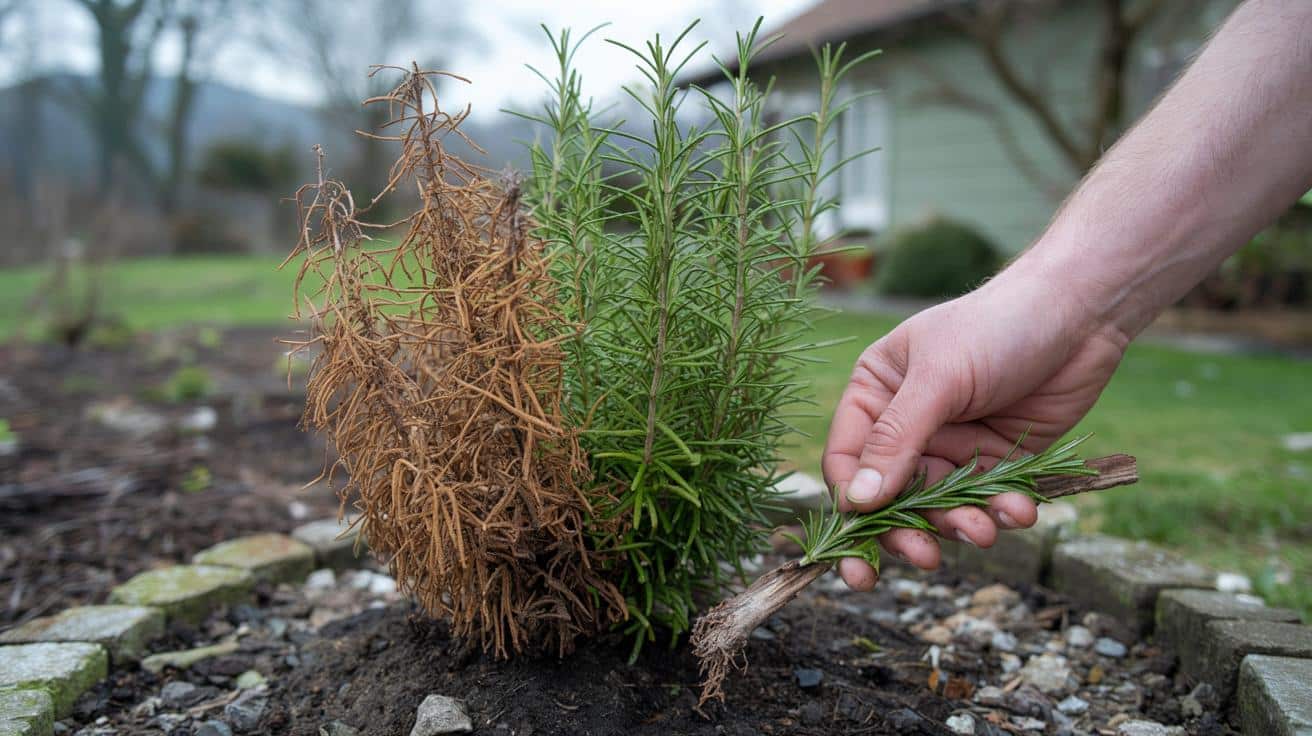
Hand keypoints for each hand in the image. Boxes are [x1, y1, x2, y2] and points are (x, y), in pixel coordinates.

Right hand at [821, 275, 1129, 590]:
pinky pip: (987, 503)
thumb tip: (856, 502)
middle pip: (890, 497)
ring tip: (985, 530)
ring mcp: (953, 445)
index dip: (852, 504)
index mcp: (876, 395)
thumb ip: (897, 440)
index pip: (847, 460)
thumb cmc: (996, 327)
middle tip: (923, 560)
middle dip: (907, 531)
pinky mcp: (997, 461)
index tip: (861, 546)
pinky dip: (1001, 513)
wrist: (1081, 314)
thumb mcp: (938, 379)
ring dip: (960, 525)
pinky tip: (1020, 510)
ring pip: (940, 508)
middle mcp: (909, 426)